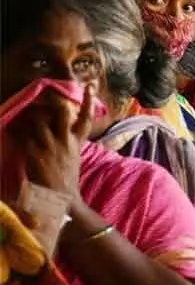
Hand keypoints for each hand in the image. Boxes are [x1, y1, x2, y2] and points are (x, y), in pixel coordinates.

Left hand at [15, 86, 93, 203]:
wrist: (63, 198)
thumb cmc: (66, 179)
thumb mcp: (73, 158)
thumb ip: (69, 142)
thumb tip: (64, 131)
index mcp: (76, 143)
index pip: (86, 119)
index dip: (89, 102)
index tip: (91, 86)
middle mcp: (65, 141)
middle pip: (61, 113)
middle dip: (52, 104)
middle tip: (43, 100)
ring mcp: (50, 147)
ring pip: (39, 122)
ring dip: (30, 118)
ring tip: (23, 117)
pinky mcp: (35, 154)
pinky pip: (23, 136)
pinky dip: (16, 133)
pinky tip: (12, 132)